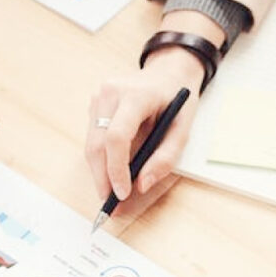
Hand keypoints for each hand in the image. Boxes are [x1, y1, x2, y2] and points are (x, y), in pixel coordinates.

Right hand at [86, 48, 205, 207]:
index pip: (117, 137)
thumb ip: (166, 158)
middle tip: (111, 204)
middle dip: (103, 178)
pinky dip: (101, 157)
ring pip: (91, 144)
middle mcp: (112, 92)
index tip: (122, 193)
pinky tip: (113, 167)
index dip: (116, 169)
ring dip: (100, 171)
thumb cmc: (177, 99)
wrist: (169, 72)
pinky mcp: (95, 102)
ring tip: (111, 191)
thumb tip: (142, 185)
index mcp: (137, 94)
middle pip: (98, 144)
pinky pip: (93, 137)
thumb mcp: (183, 128)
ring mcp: (100, 95)